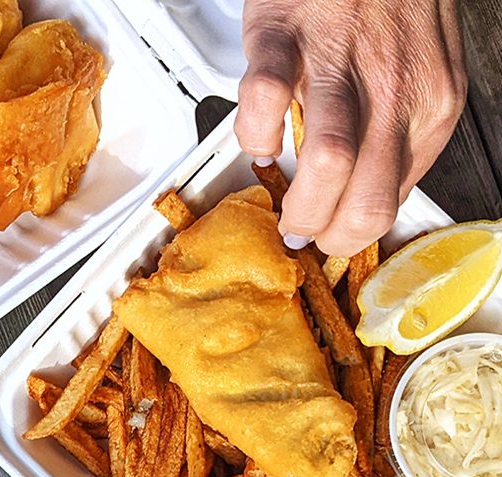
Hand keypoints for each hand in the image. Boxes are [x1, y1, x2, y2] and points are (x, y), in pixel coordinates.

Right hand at [234, 0, 465, 254]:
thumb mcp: (420, 73)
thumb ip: (399, 132)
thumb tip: (364, 191)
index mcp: (429, 105)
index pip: (391, 204)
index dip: (350, 234)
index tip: (327, 234)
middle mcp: (394, 87)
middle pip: (363, 200)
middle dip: (323, 233)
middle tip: (301, 228)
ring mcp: (340, 61)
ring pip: (326, 164)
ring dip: (296, 203)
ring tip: (282, 201)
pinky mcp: (286, 36)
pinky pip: (265, 102)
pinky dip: (254, 133)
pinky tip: (259, 136)